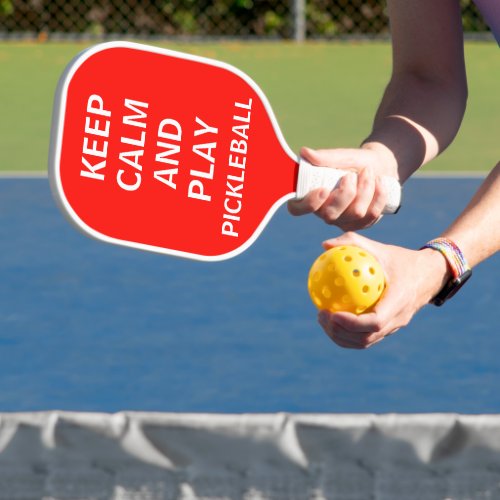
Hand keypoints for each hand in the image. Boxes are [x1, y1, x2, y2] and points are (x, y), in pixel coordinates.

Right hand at [288, 145, 397, 230]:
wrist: (379, 166)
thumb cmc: (353, 161)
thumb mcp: (341, 156)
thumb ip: (324, 157)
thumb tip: (305, 152)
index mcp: (310, 196)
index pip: (298, 209)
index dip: (309, 204)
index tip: (323, 189)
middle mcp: (324, 212)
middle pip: (330, 215)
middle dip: (346, 193)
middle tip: (351, 174)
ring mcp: (342, 221)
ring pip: (355, 213)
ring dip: (365, 188)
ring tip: (368, 172)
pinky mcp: (361, 224)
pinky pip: (371, 215)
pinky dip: (378, 195)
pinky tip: (379, 182)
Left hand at [316, 232, 450, 348]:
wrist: (429, 275)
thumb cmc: (401, 259)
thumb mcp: (380, 248)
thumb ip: (353, 243)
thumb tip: (324, 245)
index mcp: (399, 301)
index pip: (375, 322)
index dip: (352, 323)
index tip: (332, 313)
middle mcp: (398, 319)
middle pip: (366, 338)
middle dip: (340, 332)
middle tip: (321, 315)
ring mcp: (394, 327)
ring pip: (365, 342)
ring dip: (341, 336)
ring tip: (322, 319)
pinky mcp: (389, 329)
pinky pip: (366, 337)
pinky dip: (347, 333)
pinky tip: (331, 318)